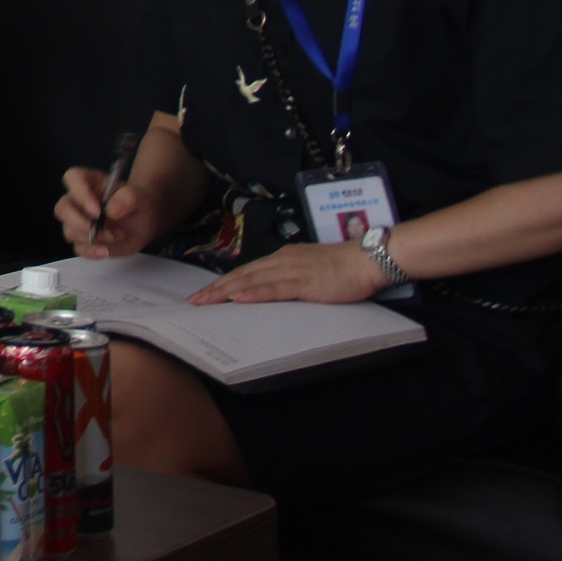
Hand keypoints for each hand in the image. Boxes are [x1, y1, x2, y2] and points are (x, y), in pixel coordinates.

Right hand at [58, 166, 152, 259]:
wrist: (145, 221)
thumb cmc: (138, 203)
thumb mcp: (140, 197)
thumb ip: (127, 198)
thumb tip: (110, 210)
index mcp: (89, 181)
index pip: (72, 178)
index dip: (79, 193)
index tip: (97, 210)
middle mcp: (79, 200)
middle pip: (63, 208)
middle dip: (80, 223)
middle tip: (103, 230)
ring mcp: (79, 221)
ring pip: (69, 230)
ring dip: (92, 238)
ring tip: (117, 236)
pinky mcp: (84, 240)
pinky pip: (78, 248)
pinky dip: (90, 252)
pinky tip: (106, 252)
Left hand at [188, 240, 385, 304]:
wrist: (367, 259)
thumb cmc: (343, 267)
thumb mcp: (311, 271)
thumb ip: (291, 279)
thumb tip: (273, 291)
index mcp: (283, 259)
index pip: (246, 272)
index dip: (224, 283)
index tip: (205, 293)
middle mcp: (281, 261)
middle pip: (241, 276)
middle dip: (216, 289)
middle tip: (194, 301)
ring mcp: (291, 270)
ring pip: (251, 281)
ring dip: (226, 292)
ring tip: (206, 302)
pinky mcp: (304, 282)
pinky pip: (273, 289)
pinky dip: (253, 294)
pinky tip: (238, 299)